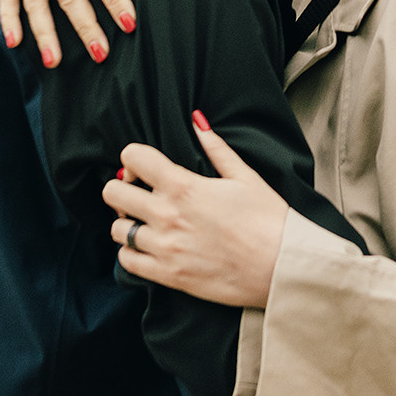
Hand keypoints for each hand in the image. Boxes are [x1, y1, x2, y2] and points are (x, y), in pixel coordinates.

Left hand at [104, 114, 287, 308]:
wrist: (282, 266)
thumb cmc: (269, 219)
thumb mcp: (246, 177)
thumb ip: (216, 148)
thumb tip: (197, 121)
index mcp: (184, 186)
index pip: (133, 157)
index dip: (134, 159)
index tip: (145, 168)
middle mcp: (167, 216)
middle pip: (113, 193)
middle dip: (124, 188)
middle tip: (141, 195)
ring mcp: (165, 248)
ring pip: (117, 229)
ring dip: (128, 222)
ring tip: (147, 223)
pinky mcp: (168, 275)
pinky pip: (127, 261)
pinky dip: (132, 253)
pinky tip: (150, 247)